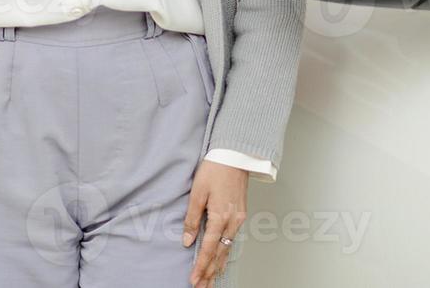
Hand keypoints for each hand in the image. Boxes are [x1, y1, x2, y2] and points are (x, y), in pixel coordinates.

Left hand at [183, 160, 248, 286]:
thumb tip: (187, 240)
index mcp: (220, 216)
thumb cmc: (215, 169)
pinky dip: (226, 251)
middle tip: (202, 287)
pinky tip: (222, 258)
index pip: (209, 248)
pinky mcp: (242, 213)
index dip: (201, 266)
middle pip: (220, 253)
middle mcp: (233, 220)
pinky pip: (233, 238)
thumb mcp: (197, 192)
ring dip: (219, 265)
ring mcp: (239, 218)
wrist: (235, 155)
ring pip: (228, 247)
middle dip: (210, 272)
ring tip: (212, 279)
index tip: (194, 280)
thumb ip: (192, 218)